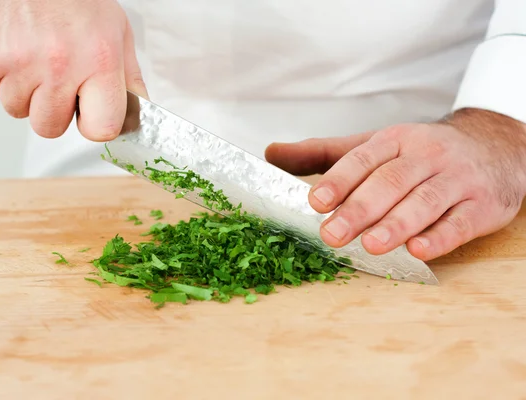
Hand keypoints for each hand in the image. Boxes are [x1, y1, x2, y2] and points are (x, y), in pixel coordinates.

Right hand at [0, 0, 146, 139]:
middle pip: (50, 128)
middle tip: (58, 79)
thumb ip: (128, 76)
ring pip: (17, 110)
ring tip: (35, 58)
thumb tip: (137, 111)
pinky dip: (0, 77)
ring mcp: (18, 63)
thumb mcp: (116, 30)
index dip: (94, 124)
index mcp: (98, 60)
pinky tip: (14, 50)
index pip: (100, 128)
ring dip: (25, 93)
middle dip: (54, 110)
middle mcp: (58, 65)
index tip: (90, 113)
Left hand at [265, 108, 525, 260]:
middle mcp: (426, 156)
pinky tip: (419, 250)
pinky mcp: (482, 206)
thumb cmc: (419, 154)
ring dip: (397, 224)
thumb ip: (323, 154)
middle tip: (333, 234)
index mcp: (396, 140)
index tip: (317, 201)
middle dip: (360, 209)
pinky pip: (461, 222)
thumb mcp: (373, 146)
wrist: (494, 148)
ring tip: (371, 244)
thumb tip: (271, 153)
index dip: (340, 179)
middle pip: (391, 181)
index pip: (364, 158)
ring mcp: (457, 180)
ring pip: (425, 201)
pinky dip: (440, 236)